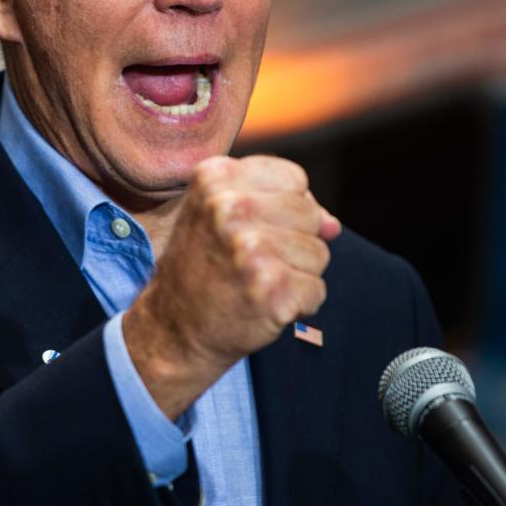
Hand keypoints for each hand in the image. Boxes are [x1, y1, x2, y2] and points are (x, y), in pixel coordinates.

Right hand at [123, 155, 339, 418]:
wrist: (172, 328)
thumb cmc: (201, 266)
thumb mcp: (220, 215)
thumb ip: (279, 205)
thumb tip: (333, 226)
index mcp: (215, 177)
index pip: (295, 178)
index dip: (285, 207)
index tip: (253, 228)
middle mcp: (230, 207)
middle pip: (310, 215)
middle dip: (294, 241)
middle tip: (251, 262)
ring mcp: (250, 249)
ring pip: (319, 253)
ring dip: (296, 274)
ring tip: (255, 282)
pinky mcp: (270, 289)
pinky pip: (317, 290)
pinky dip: (298, 305)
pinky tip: (262, 305)